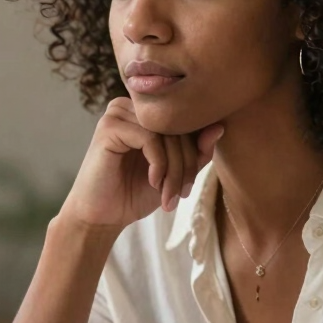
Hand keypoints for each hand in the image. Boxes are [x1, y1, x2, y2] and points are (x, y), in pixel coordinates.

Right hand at [59, 98, 223, 231]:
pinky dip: (158, 164)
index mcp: (148, 113)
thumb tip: (220, 127)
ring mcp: (118, 113)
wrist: (102, 216)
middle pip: (179, 126)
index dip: (196, 152)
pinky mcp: (109, 127)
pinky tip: (153, 182)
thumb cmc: (136, 192)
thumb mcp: (176, 172)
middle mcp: (133, 107)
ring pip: (167, 133)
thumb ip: (197, 151)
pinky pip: (149, 138)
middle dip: (186, 165)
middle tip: (182, 193)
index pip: (186, 120)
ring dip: (174, 169)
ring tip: (169, 195)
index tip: (191, 184)